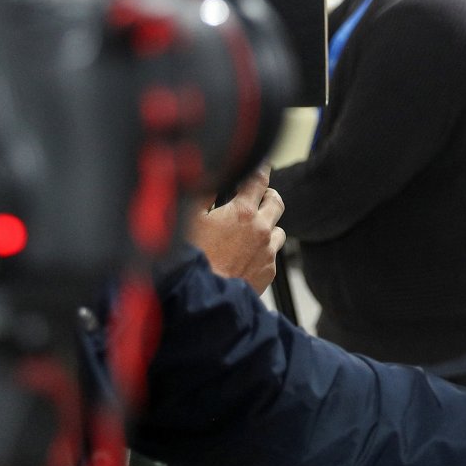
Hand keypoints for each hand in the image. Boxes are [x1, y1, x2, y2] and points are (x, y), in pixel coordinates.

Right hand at [186, 166, 285, 292]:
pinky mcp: (269, 271)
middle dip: (267, 195)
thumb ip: (203, 192)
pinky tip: (244, 254)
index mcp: (242, 213)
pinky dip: (262, 250)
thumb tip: (213, 174)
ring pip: (277, 230)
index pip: (259, 180)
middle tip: (257, 196)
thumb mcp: (188, 219)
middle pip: (276, 202)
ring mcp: (267, 252)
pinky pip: (272, 254)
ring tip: (250, 230)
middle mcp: (261, 230)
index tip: (261, 164)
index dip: (260, 168)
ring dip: (267, 225)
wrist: (201, 300)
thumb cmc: (191, 260)